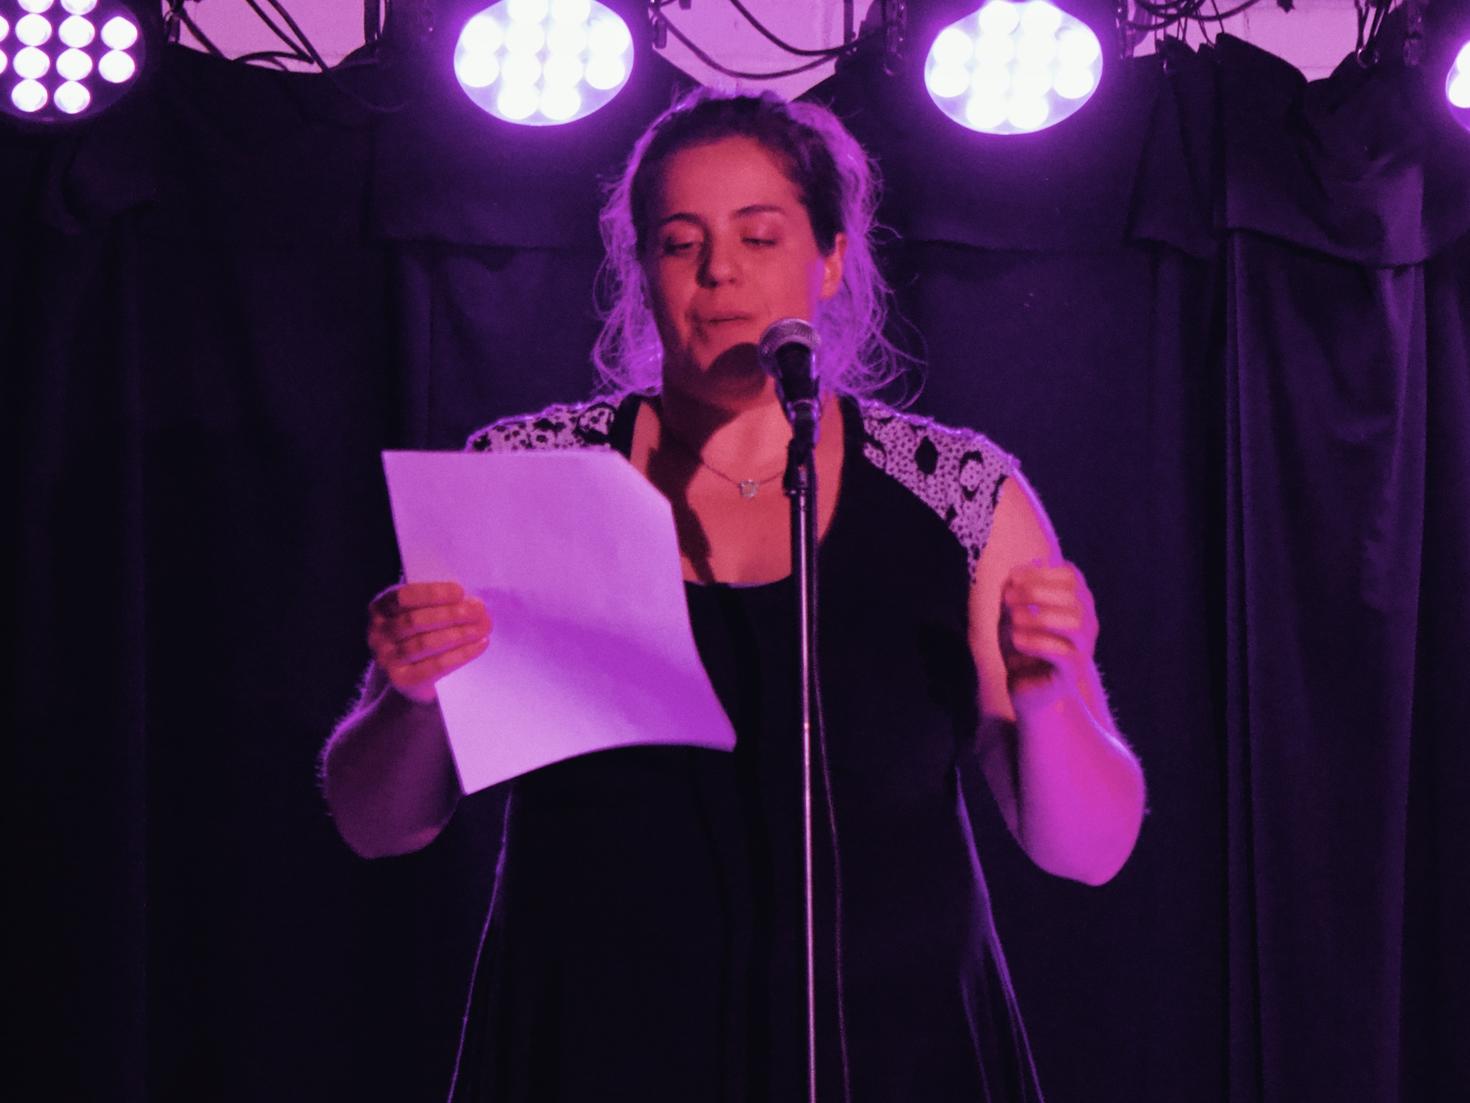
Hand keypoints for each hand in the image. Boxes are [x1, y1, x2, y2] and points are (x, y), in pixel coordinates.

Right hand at [367, 582, 490, 704]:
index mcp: (380, 608)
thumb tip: (473, 603)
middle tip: (478, 610)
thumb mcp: (422, 611)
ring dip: (459, 634)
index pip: (404, 596)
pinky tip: (479, 645)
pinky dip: (461, 655)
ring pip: (425, 644)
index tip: (460, 592)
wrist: (411, 676)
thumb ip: (439, 603)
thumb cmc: (422, 633)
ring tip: (482, 628)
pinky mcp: (402, 680)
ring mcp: (387, 659)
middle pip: (415, 621)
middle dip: (451, 614)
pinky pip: (435, 666)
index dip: (433, 593)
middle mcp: (378, 634)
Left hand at [998, 557, 1098, 712]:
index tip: (1012, 577)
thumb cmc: (1024, 644)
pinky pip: (1062, 653)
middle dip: (1036, 592)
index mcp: (1078, 602)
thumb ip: (1015, 593)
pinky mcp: (1073, 672)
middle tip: (1007, 598)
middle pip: (1074, 597)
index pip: (1071, 577)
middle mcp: (1087, 622)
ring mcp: (1084, 648)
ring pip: (1075, 624)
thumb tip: (1012, 577)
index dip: (1041, 573)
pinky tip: (1017, 639)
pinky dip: (1036, 642)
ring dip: (1039, 616)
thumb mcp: (1014, 613)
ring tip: (1013, 618)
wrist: (1029, 688)